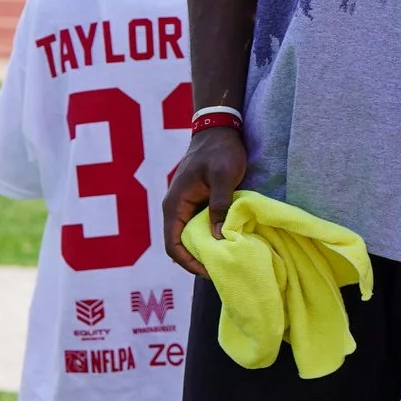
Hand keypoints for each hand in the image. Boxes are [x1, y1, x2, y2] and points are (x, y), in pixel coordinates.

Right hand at [162, 125, 245, 276]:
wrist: (218, 129)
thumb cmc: (221, 151)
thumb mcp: (224, 177)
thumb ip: (220, 205)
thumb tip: (218, 237)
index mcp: (175, 204)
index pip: (173, 245)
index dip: (189, 263)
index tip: (210, 271)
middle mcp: (176, 208)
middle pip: (180, 245)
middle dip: (199, 260)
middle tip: (223, 269)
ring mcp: (185, 206)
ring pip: (190, 237)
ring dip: (205, 249)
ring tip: (227, 259)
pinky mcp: (196, 203)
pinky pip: (199, 227)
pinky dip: (210, 237)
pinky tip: (228, 242)